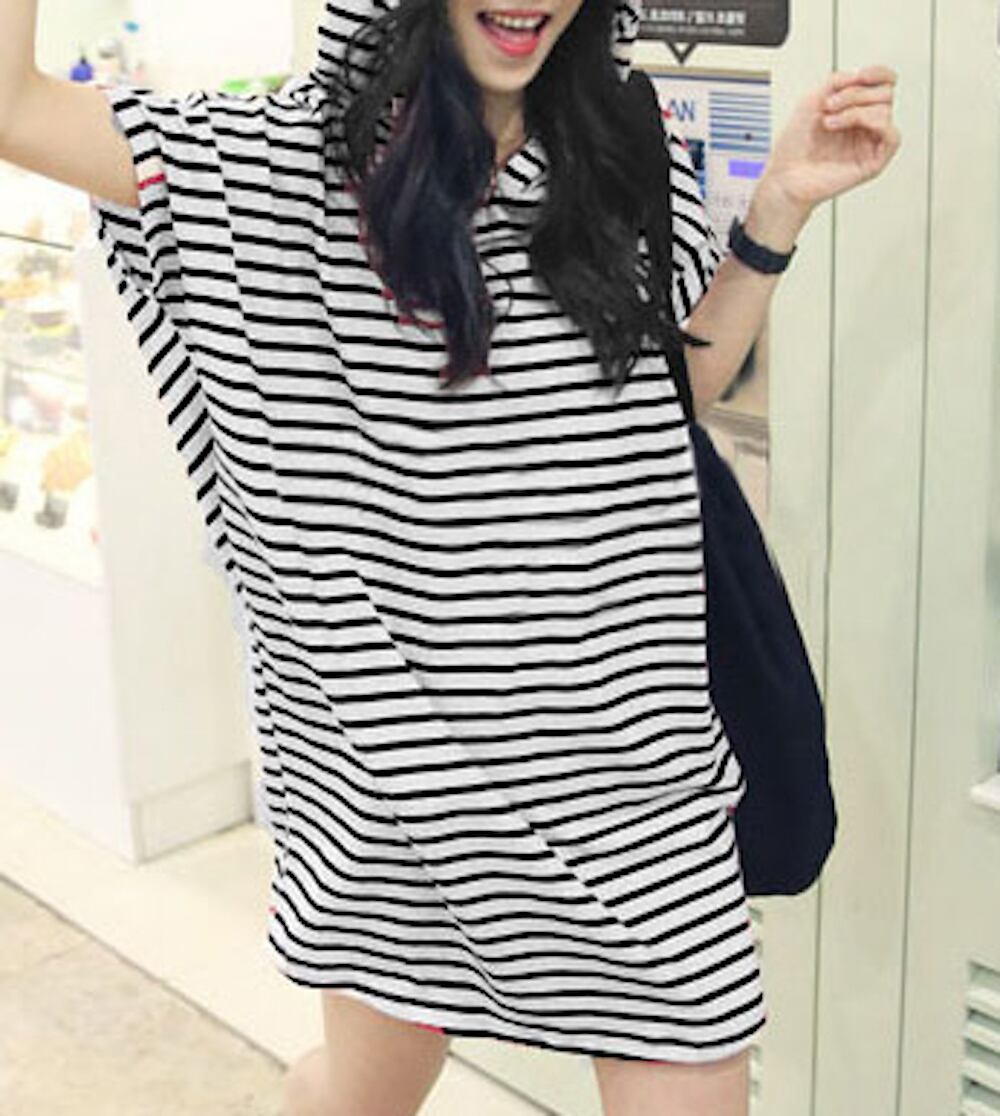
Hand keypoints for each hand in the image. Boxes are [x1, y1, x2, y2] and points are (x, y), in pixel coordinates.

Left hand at [759, 66, 901, 220]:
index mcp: (855, 109)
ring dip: (855, 110)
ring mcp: (869, 145)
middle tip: (829, 105)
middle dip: (856, 93)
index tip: (859, 75)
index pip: (884, 84)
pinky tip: (845, 126)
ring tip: (828, 121)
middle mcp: (865, 126)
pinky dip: (872, 123)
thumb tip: (860, 75)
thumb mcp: (811, 100)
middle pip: (885, 94)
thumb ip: (837, 81)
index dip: (878, 74)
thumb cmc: (794, 146)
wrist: (784, 176)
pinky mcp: (873, 163)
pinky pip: (892, 136)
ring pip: (885, 111)